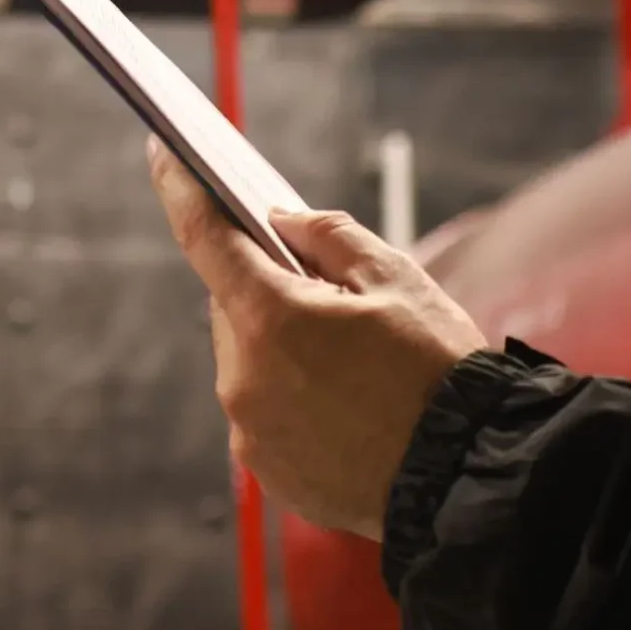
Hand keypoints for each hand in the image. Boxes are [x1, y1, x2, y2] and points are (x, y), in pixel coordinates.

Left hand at [147, 139, 487, 538]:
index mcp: (271, 319)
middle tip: (336, 299)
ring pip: (249, 360)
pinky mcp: (266, 470)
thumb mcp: (397, 279)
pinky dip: (292, 398)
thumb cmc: (438, 373)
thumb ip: (329, 237)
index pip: (204, 237)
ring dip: (283, 348)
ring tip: (356, 365)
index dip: (179, 188)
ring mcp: (250, 431)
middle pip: (235, 306)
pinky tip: (349, 407)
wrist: (468, 476)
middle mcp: (244, 378)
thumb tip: (281, 222)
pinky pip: (264, 412)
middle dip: (271, 290)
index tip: (162, 153)